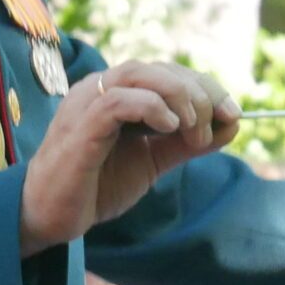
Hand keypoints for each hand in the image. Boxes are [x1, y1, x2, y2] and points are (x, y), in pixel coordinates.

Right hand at [20, 63, 239, 254]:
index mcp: (118, 93)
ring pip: (140, 74)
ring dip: (178, 97)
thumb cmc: (96, 186)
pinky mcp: (80, 126)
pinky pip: (118, 101)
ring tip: (193, 130)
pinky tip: (169, 128)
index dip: (206, 88)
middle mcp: (101, 89)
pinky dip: (151, 107)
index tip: (233, 114)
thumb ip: (186, 142)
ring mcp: (87, 103)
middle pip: (160, 68)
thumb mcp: (152, 161)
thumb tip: (231, 124)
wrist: (50, 216)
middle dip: (198, 93)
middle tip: (216, 125)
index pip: (169, 73)